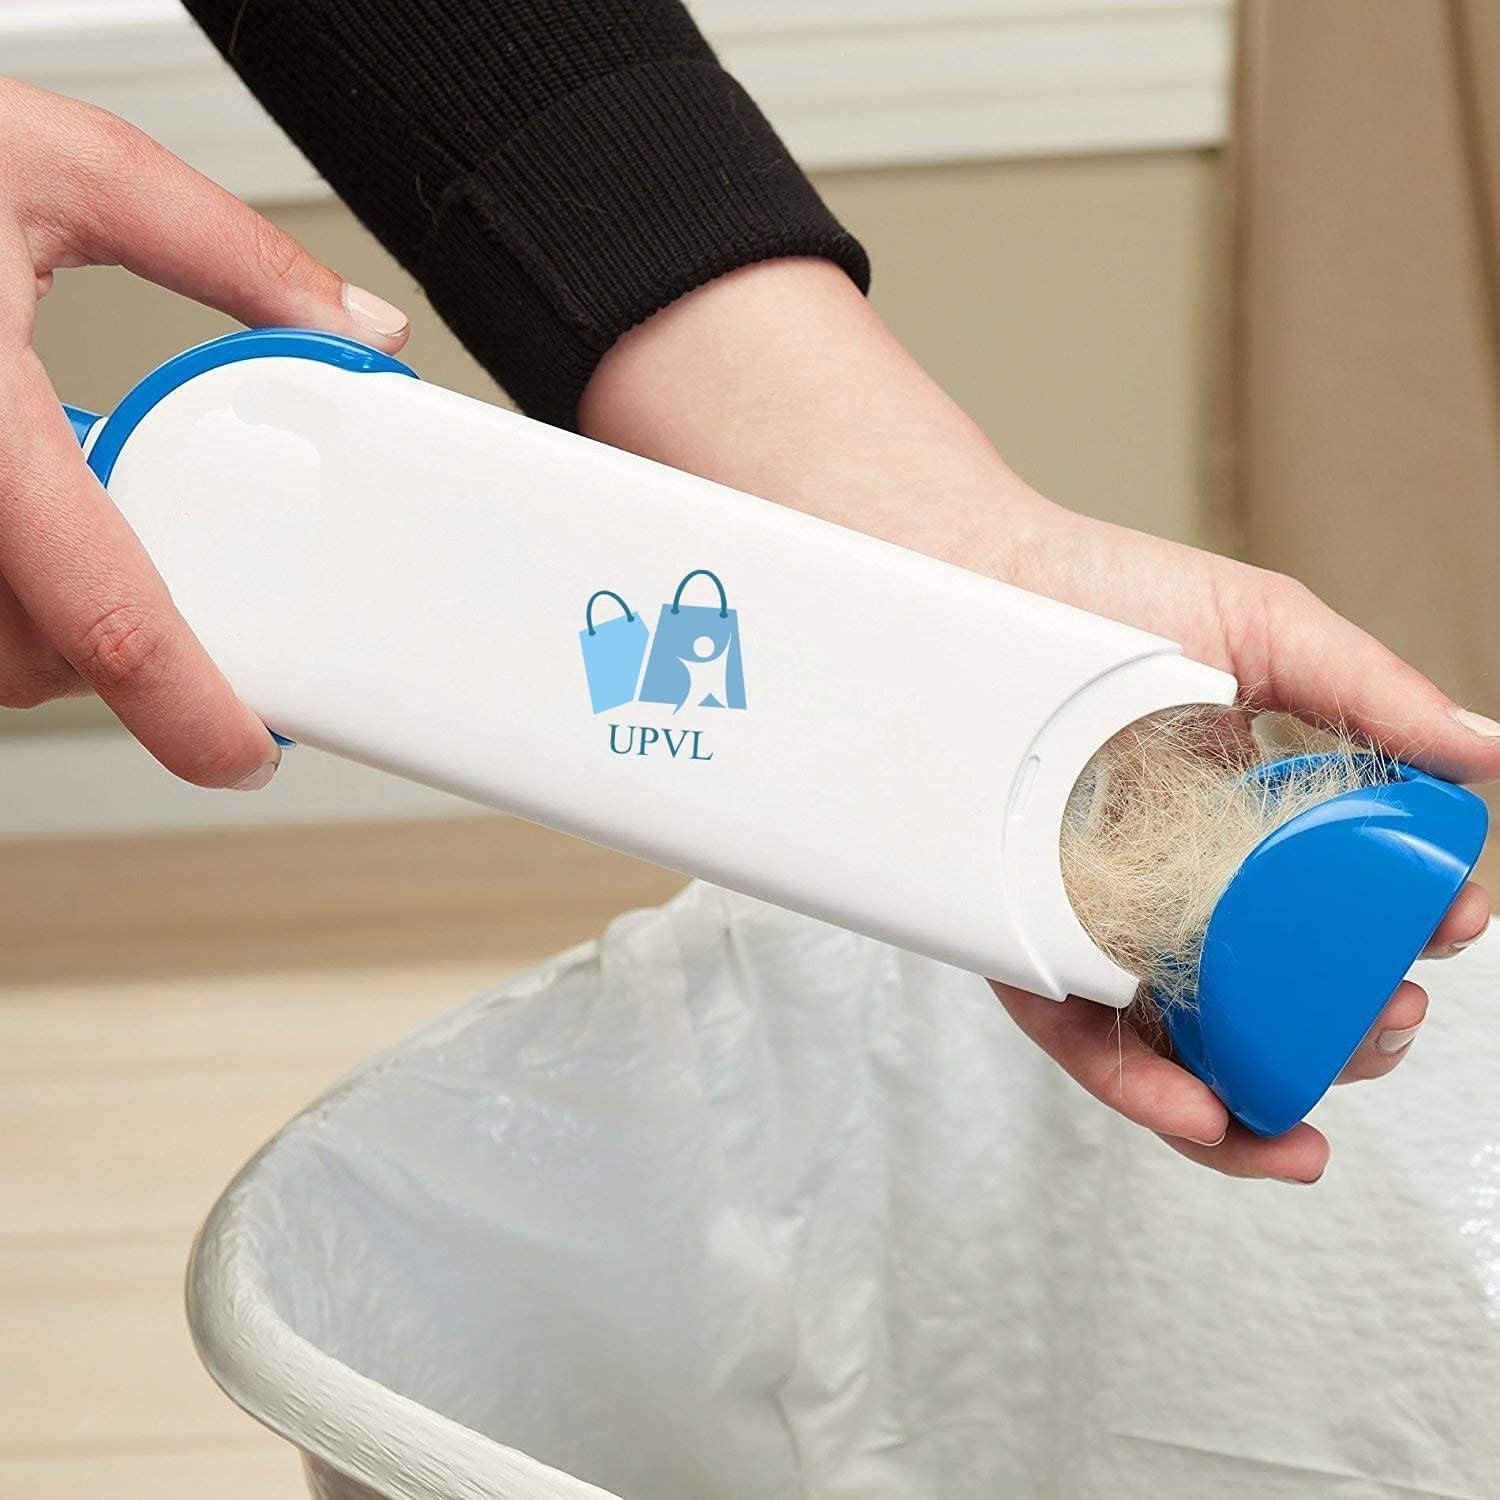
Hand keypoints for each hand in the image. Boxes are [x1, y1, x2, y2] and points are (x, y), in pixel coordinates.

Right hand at [1, 79, 409, 787]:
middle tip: (154, 575)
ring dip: (37, 619)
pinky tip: (2, 519)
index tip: (243, 752)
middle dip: (112, 643)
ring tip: (54, 517)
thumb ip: (227, 253)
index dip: (191, 715)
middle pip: (35, 659)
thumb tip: (353, 324)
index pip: (107, 620)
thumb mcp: (66, 165)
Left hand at [580, 256, 1497, 1181]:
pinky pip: (1083, 1034)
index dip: (1395, 939)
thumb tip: (1487, 756)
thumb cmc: (1107, 594)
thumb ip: (1369, 693)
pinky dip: (1145, 1084)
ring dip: (1255, 1099)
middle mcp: (1181, 879)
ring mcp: (1104, 917)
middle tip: (1384, 1020)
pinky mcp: (1027, 938)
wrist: (976, 577)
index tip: (1442, 928)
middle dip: (1345, 1031)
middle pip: (1277, 991)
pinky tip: (1205, 1108)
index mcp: (1250, 819)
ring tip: (1303, 1122)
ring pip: (1186, 1040)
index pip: (1338, 907)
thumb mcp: (1261, 627)